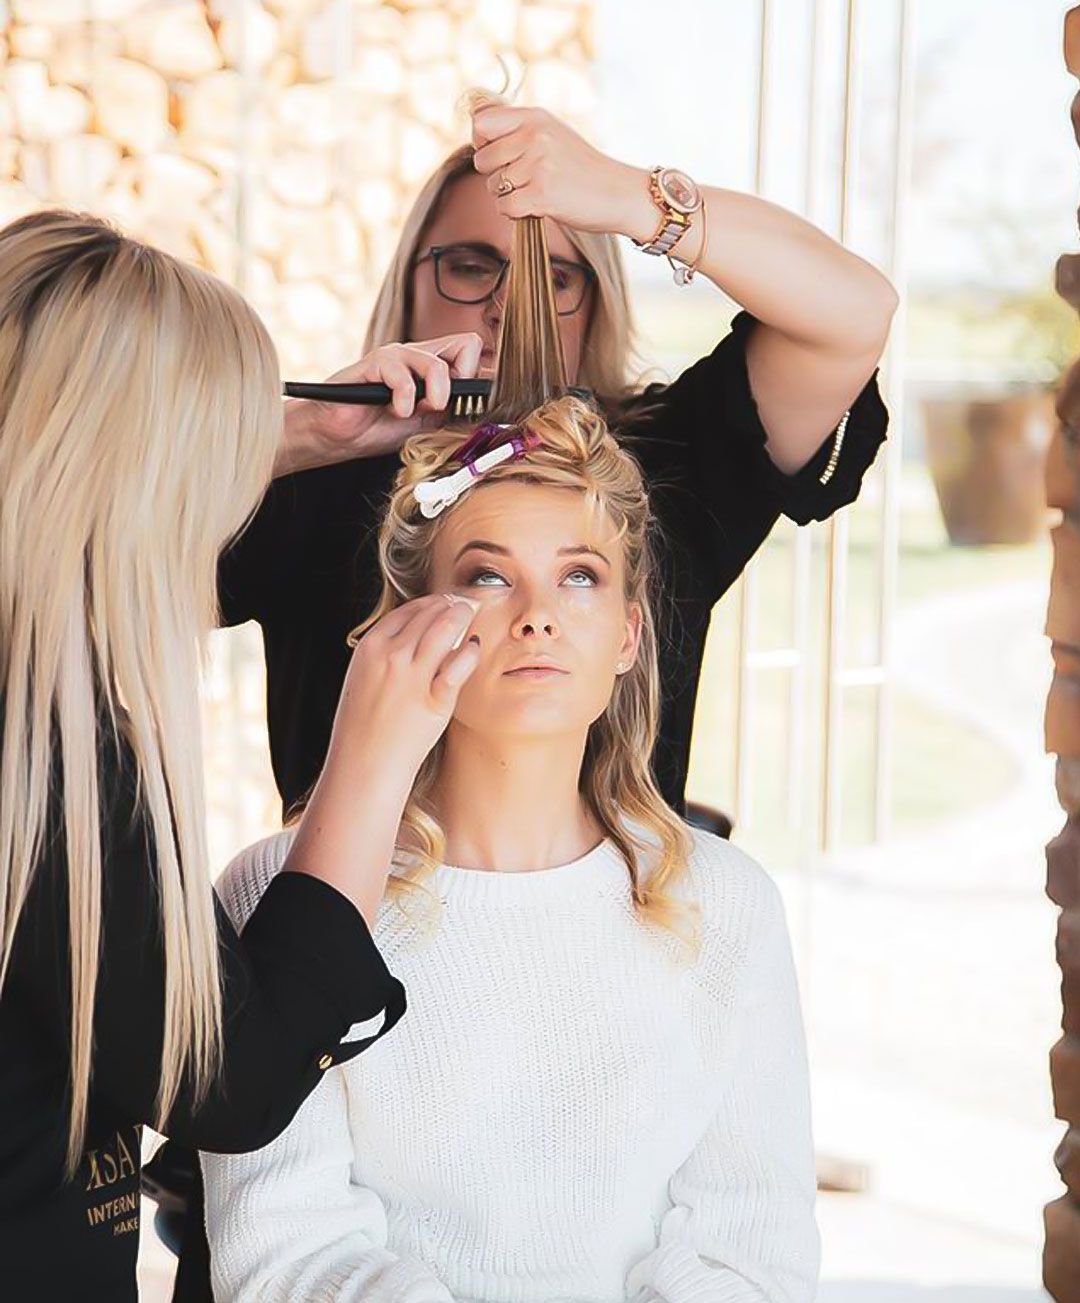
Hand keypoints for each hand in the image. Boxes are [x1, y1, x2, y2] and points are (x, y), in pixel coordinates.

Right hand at [275, 333, 483, 477]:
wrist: (339, 436)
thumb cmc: (380, 427)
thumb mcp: (427, 424)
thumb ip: (452, 411)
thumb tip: (484, 408)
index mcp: (434, 367)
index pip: (473, 353)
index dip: (478, 379)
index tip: (467, 405)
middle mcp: (418, 356)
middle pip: (466, 344)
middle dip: (462, 383)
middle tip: (442, 407)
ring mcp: (397, 356)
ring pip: (437, 362)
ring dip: (436, 393)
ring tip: (416, 413)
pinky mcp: (374, 363)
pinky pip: (402, 375)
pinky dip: (404, 399)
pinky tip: (395, 411)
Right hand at [285, 594, 480, 924]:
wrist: (364, 764)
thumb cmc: (364, 725)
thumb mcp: (364, 678)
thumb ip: (385, 655)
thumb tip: (413, 635)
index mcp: (370, 649)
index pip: (407, 610)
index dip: (431, 603)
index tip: (444, 603)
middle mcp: (391, 656)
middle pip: (430, 614)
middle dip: (452, 605)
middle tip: (466, 605)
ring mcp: (413, 677)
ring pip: (446, 628)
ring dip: (463, 616)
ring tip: (473, 615)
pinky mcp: (434, 699)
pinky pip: (458, 663)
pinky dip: (469, 650)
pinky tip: (473, 647)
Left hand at [471, 105, 649, 237]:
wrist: (618, 193)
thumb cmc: (582, 168)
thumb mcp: (552, 134)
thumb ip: (518, 130)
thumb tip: (476, 130)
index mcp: (534, 117)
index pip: (481, 124)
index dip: (483, 143)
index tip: (500, 154)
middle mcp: (534, 136)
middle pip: (482, 160)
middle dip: (496, 175)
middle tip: (525, 179)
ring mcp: (538, 165)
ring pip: (493, 187)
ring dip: (509, 196)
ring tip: (538, 191)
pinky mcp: (542, 194)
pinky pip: (504, 207)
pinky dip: (516, 213)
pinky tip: (537, 207)